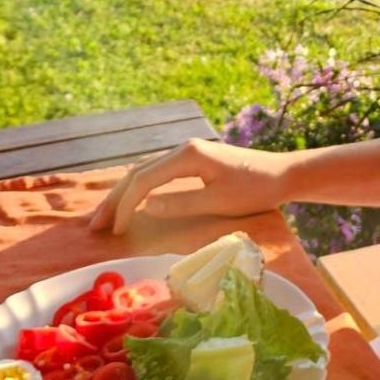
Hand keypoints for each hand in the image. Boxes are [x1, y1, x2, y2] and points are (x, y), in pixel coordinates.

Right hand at [87, 138, 296, 235]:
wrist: (283, 174)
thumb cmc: (256, 190)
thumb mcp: (219, 202)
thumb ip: (182, 204)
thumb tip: (146, 207)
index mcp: (188, 155)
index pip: (144, 181)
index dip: (126, 206)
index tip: (115, 231)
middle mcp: (183, 148)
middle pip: (137, 173)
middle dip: (115, 200)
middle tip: (95, 227)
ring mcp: (187, 152)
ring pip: (144, 171)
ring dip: (123, 194)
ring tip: (106, 219)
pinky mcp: (192, 159)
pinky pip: (156, 173)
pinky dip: (139, 189)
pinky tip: (130, 205)